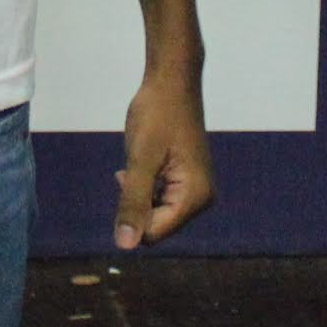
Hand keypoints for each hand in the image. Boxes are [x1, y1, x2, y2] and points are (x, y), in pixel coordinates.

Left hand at [112, 72, 215, 249]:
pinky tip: (143, 164)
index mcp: (195, 197)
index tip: (130, 176)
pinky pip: (159, 200)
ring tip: (141, 161)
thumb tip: (124, 246)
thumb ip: (133, 202)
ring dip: (139, 192)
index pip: (153, 233)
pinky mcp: (187, 182)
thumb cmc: (156, 115)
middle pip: (155, 226)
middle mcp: (201, 199)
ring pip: (154, 213)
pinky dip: (145, 186)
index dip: (132, 213)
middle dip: (137, 202)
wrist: (172, 81)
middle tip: (135, 167)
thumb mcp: (140, 160)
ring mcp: (196, 191)